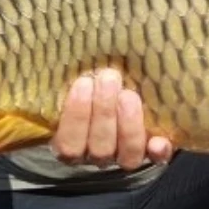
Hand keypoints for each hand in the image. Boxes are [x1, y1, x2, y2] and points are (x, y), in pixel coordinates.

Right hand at [51, 68, 173, 170]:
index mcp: (73, 143)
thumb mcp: (78, 86)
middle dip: (104, 112)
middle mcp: (98, 155)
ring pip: (126, 156)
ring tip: (129, 95)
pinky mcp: (153, 153)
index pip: (68, 144)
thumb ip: (73, 80)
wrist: (123, 97)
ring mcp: (127, 156)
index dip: (75, 117)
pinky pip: (157, 160)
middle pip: (99, 149)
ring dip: (128, 126)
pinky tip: (159, 141)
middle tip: (109, 78)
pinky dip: (158, 151)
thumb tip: (48, 48)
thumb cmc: (92, 86)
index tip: (83, 83)